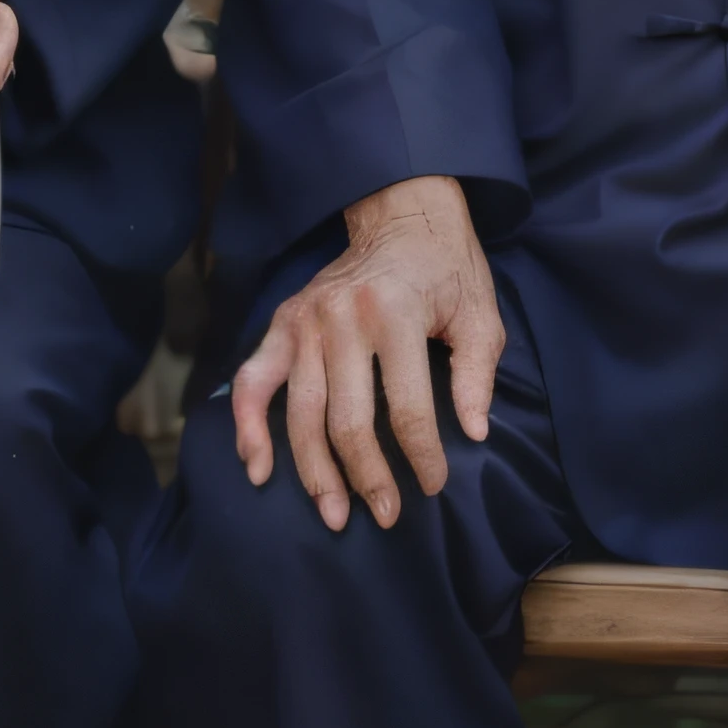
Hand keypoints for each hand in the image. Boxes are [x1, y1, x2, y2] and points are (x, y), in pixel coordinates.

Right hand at [231, 174, 502, 533]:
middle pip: (347, 421)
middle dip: (367, 477)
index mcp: (396, 315)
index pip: (407, 407)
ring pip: (301, 414)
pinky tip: (258, 468)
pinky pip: (252, 381)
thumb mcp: (479, 314)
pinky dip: (248, 427)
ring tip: (334, 514)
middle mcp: (343, 319)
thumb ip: (476, 375)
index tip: (434, 485)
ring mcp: (305, 321)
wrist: (400, 212)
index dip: (422, 455)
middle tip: (386, 515)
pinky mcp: (282, 322)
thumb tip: (475, 434)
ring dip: (315, 472)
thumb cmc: (446, 268)